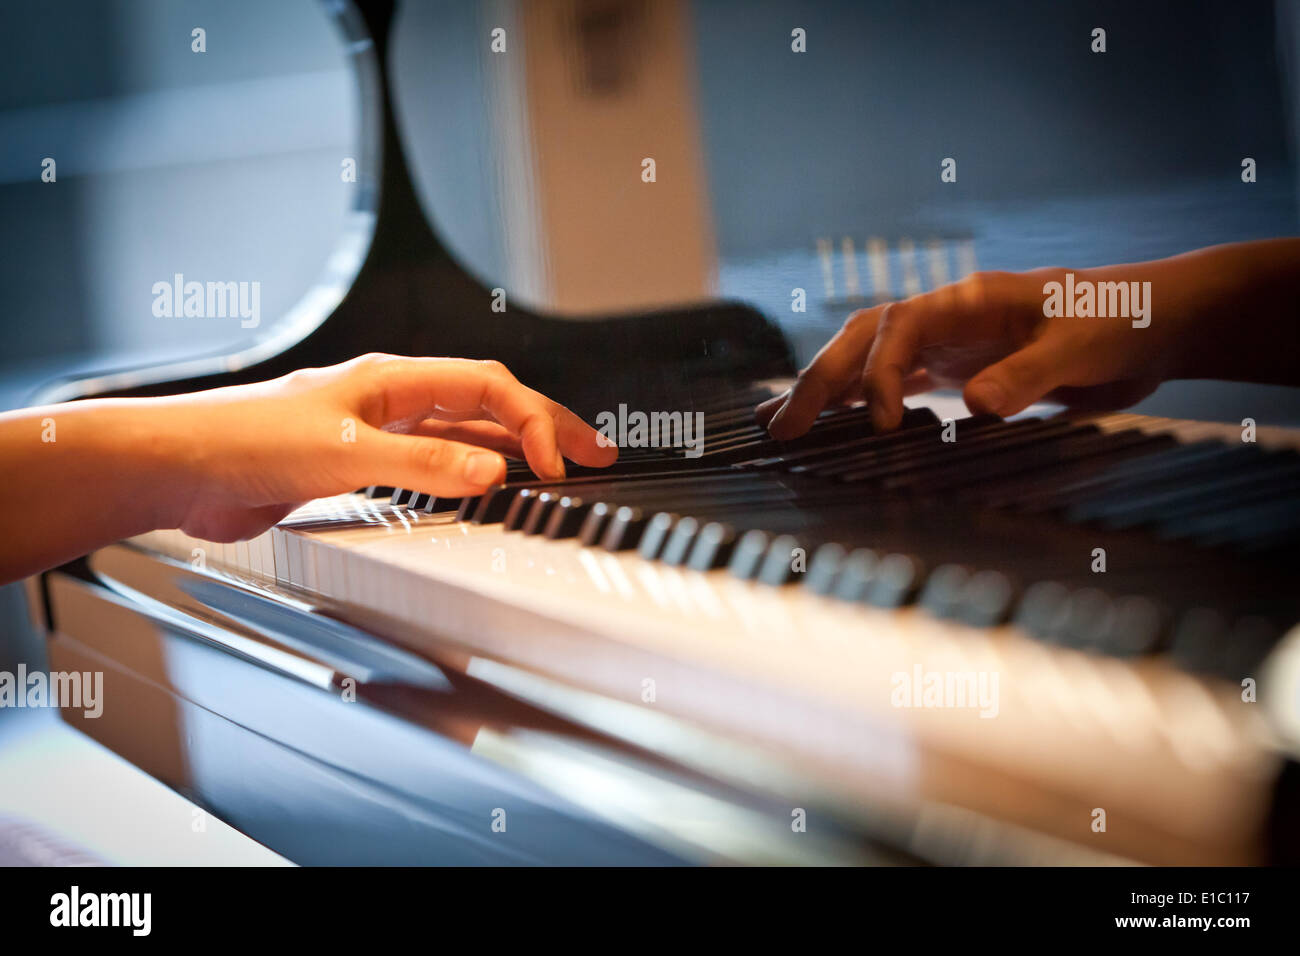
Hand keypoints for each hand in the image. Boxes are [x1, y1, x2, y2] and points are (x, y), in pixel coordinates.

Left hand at [150, 354, 617, 540]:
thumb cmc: (244, 439)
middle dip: (547, 424)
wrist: (184, 469)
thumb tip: (492, 470)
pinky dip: (472, 473)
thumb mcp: (345, 452)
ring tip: (558, 465)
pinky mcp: (360, 467)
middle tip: (596, 449)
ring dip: (515, 448)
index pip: (490, 387)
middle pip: (490, 404)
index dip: (534, 421)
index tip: (556, 465)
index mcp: (394, 379)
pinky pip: (435, 464)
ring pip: (466, 432)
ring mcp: (379, 433)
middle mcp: (392, 400)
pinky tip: (486, 487)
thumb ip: (424, 462)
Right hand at [758, 267, 1178, 437]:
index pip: (899, 326)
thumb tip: (973, 403)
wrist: (1151, 325)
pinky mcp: (956, 369)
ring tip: (777, 422)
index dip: (879, 373)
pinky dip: (856, 402)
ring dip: (823, 390)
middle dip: (818, 381)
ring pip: (867, 360)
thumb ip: (1029, 374)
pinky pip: (893, 383)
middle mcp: (947, 318)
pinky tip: (829, 422)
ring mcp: (947, 343)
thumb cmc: (1121, 321)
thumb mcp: (1084, 346)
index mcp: (970, 299)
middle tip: (780, 427)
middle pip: (863, 341)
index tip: (879, 423)